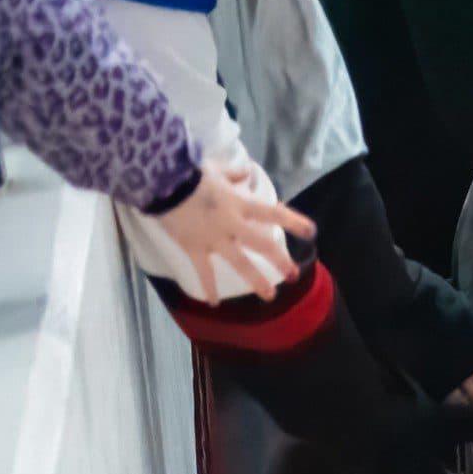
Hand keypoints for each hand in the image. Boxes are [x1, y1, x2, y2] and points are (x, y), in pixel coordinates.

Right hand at [159, 159, 315, 303]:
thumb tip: (245, 173)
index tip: (311, 232)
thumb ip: (233, 174)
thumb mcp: (215, 169)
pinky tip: (214, 304)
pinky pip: (204, 272)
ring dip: (256, 280)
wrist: (160, 183)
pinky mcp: (194, 248)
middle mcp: (231, 224)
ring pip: (240, 263)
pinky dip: (208, 288)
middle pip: (262, 244)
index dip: (294, 222)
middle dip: (280, 260)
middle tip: (294, 275)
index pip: (273, 212)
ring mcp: (214, 239)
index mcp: (239, 203)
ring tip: (270, 295)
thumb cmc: (188, 172)